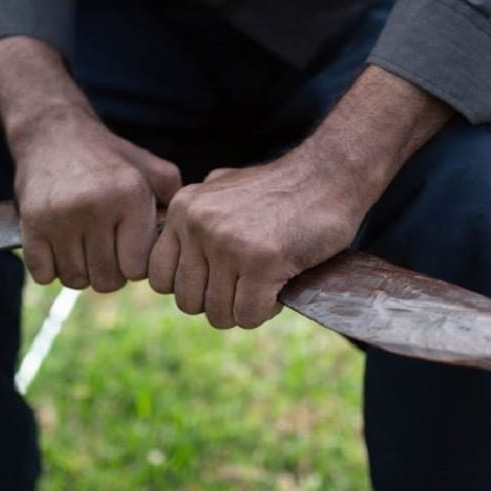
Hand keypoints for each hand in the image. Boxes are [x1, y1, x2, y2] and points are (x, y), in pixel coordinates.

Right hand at [0, 35, 181, 292]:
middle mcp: (97, 206)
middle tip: (104, 250)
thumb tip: (187, 235)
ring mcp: (61, 216)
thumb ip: (174, 199)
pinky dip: (52, 268)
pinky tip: (59, 247)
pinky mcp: (31, 223)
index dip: (134, 265)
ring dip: (80, 271)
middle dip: (109, 272)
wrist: (53, 133)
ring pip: (75, 279)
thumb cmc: (108, 158)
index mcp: (131, 195)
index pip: (138, 269)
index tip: (128, 249)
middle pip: (107, 280)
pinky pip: (45, 274)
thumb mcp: (148, 167)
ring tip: (83, 246)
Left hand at [147, 145, 367, 328]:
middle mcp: (197, 224)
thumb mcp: (223, 189)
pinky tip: (280, 285)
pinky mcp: (260, 262)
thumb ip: (196, 217)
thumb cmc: (281, 188)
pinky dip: (266, 311)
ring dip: (245, 309)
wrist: (330, 174)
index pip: (160, 278)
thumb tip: (173, 255)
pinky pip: (248, 316)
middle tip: (247, 285)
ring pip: (218, 314)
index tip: (218, 279)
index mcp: (183, 209)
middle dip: (219, 302)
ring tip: (267, 282)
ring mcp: (227, 243)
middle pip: (188, 302)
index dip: (191, 287)